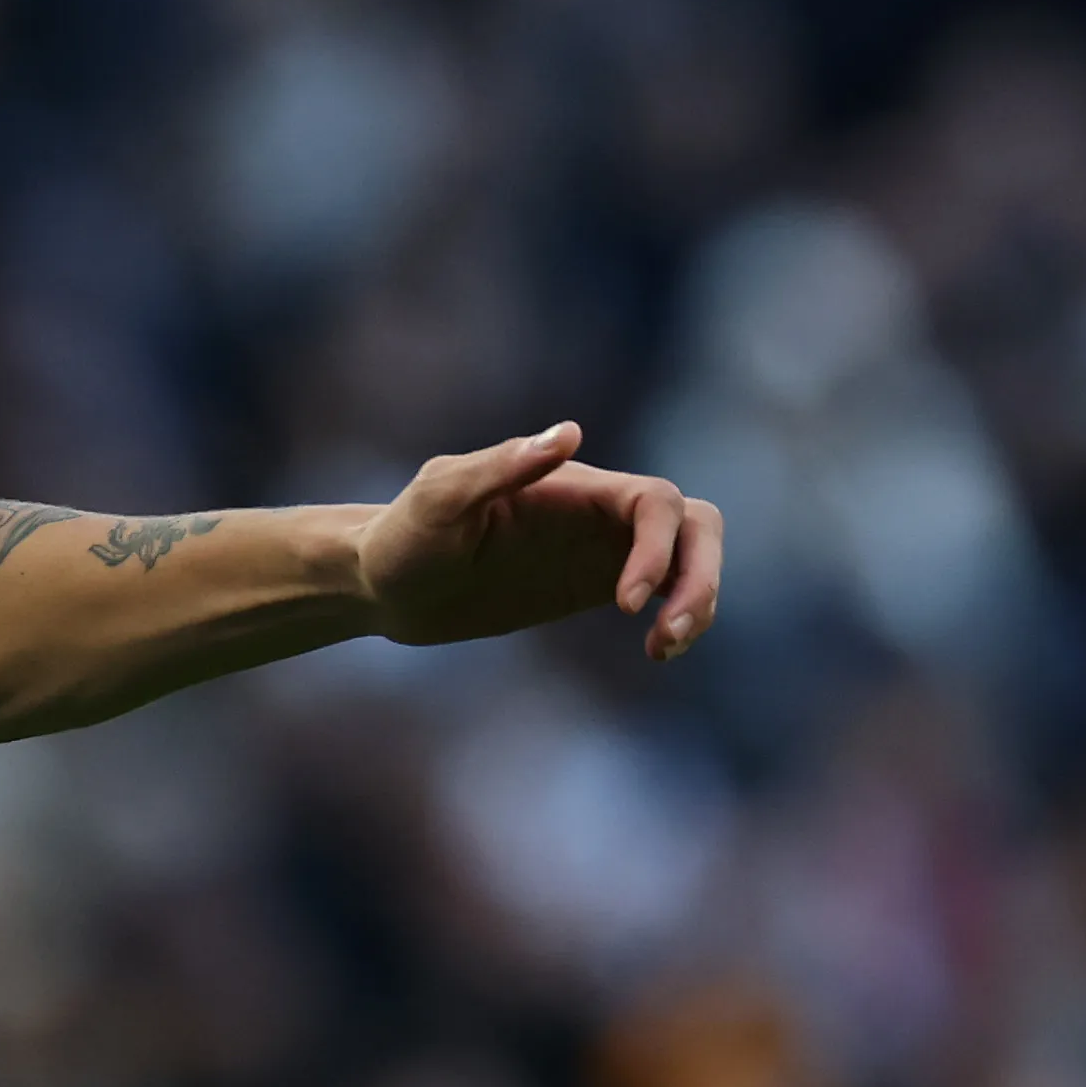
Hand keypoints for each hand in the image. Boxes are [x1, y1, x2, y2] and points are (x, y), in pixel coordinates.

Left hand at [355, 422, 723, 661]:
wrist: (384, 584)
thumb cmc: (403, 536)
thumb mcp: (438, 501)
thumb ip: (497, 467)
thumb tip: (569, 435)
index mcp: (572, 485)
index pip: (655, 501)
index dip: (658, 547)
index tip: (624, 604)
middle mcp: (597, 511)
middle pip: (695, 525)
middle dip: (701, 575)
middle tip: (668, 632)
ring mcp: (599, 548)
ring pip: (690, 557)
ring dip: (698, 599)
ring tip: (663, 647)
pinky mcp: (592, 584)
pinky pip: (662, 591)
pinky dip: (675, 617)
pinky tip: (655, 652)